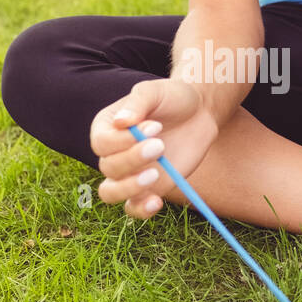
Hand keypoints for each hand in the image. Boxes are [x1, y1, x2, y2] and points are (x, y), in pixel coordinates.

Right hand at [90, 77, 219, 218]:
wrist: (198, 113)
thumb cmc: (172, 98)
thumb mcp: (155, 91)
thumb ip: (137, 103)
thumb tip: (119, 122)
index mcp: (106, 127)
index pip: (102, 143)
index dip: (124, 140)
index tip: (155, 126)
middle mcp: (112, 153)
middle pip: (107, 167)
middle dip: (132, 159)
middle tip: (160, 145)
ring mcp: (128, 174)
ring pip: (111, 192)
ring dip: (130, 188)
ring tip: (155, 175)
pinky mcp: (147, 189)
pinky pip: (133, 208)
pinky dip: (141, 210)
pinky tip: (156, 202)